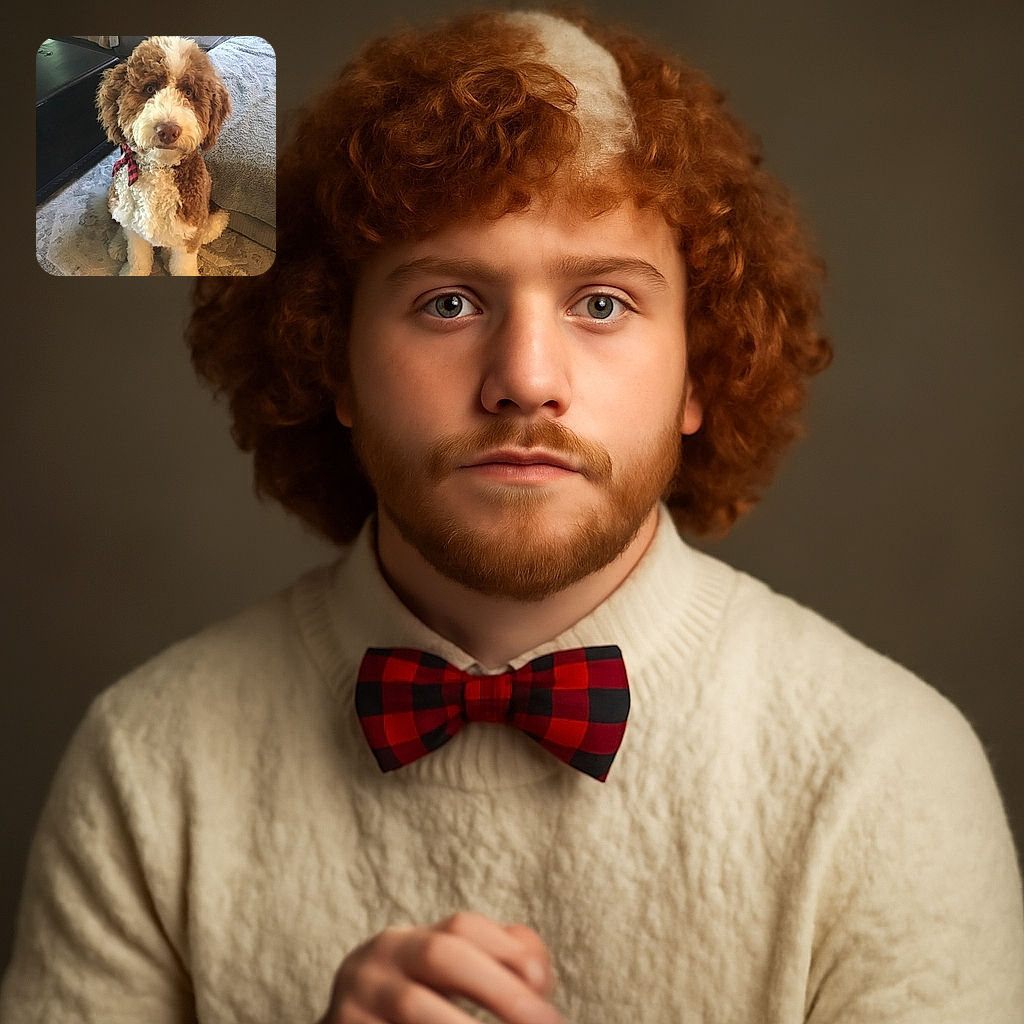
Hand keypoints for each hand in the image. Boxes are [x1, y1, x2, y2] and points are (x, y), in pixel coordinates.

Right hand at [318, 911, 566, 1022]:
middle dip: (500, 990)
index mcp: (402, 943)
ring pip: (417, 1007)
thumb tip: (537, 976)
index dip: (508, 952)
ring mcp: (351, 1006)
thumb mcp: (444, 989)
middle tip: (548, 1023)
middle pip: (441, 955)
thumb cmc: (412, 1023)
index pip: (461, 927)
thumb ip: (497, 967)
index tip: (545, 986)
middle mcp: (373, 965)